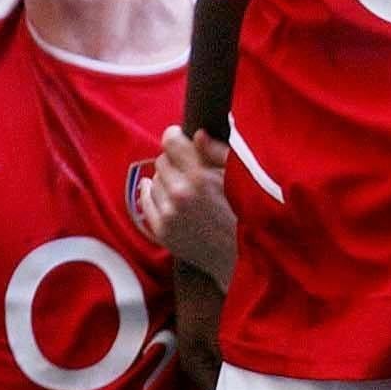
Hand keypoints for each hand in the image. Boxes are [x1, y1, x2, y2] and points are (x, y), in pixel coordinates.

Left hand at [136, 126, 236, 288]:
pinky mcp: (160, 229)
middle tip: (190, 168)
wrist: (239, 255)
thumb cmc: (245, 212)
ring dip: (166, 178)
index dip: (175, 136)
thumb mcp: (240, 177)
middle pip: (161, 160)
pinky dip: (152, 193)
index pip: (170, 141)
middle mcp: (179, 192)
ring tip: (185, 187)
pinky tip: (165, 193)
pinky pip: (145, 200)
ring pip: (154, 179)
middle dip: (174, 160)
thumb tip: (197, 134)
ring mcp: (167, 213)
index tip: (179, 138)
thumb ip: (217, 152)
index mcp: (199, 175)